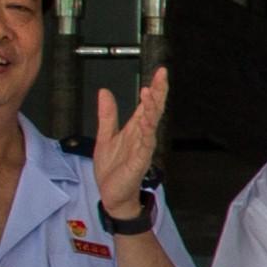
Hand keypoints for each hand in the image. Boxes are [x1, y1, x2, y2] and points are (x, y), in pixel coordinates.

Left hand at [90, 69, 166, 214]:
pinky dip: (147, 130)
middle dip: (159, 92)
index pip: (148, 104)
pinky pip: (146, 143)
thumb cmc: (112, 169)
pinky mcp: (140, 160)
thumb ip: (107, 115)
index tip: (160, 72)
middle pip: (154, 110)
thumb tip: (104, 92)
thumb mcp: (105, 136)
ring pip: (151, 123)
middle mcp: (143, 135)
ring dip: (152, 108)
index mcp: (135, 128)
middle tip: (162, 75)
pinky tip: (146, 120)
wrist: (111, 194)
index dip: (155, 88)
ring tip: (150, 92)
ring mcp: (144, 147)